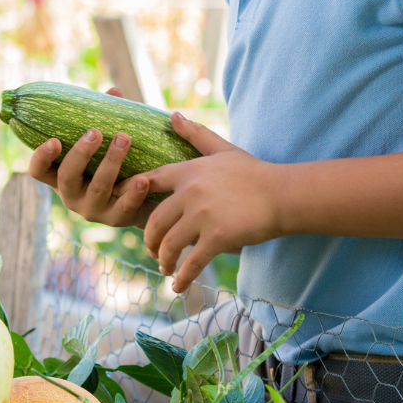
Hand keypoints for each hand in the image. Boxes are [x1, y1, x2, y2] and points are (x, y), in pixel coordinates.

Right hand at [26, 88, 153, 227]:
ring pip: (98, 188)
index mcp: (63, 176)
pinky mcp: (117, 219)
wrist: (145, 198)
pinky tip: (144, 178)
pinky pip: (124, 207)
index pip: (39, 171)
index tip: (54, 140)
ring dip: (111, 162)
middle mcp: (72, 196)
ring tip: (124, 139)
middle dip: (80, 154)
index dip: (41, 157)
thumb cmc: (119, 163)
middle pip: (67, 178)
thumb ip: (106, 119)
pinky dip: (134, 192)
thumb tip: (113, 92)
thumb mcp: (107, 144)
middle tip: (95, 132)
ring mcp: (93, 210)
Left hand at [135, 114, 283, 293]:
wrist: (283, 194)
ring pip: (169, 244)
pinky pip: (191, 262)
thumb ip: (195, 134)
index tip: (119, 203)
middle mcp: (190, 192)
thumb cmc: (254, 172)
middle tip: (152, 250)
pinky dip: (182, 278)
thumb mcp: (222, 149)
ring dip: (163, 260)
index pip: (148, 182)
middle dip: (149, 240)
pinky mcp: (217, 237)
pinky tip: (178, 287)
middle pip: (154, 221)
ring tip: (166, 269)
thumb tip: (173, 115)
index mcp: (189, 171)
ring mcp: (203, 215)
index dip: (130, 193)